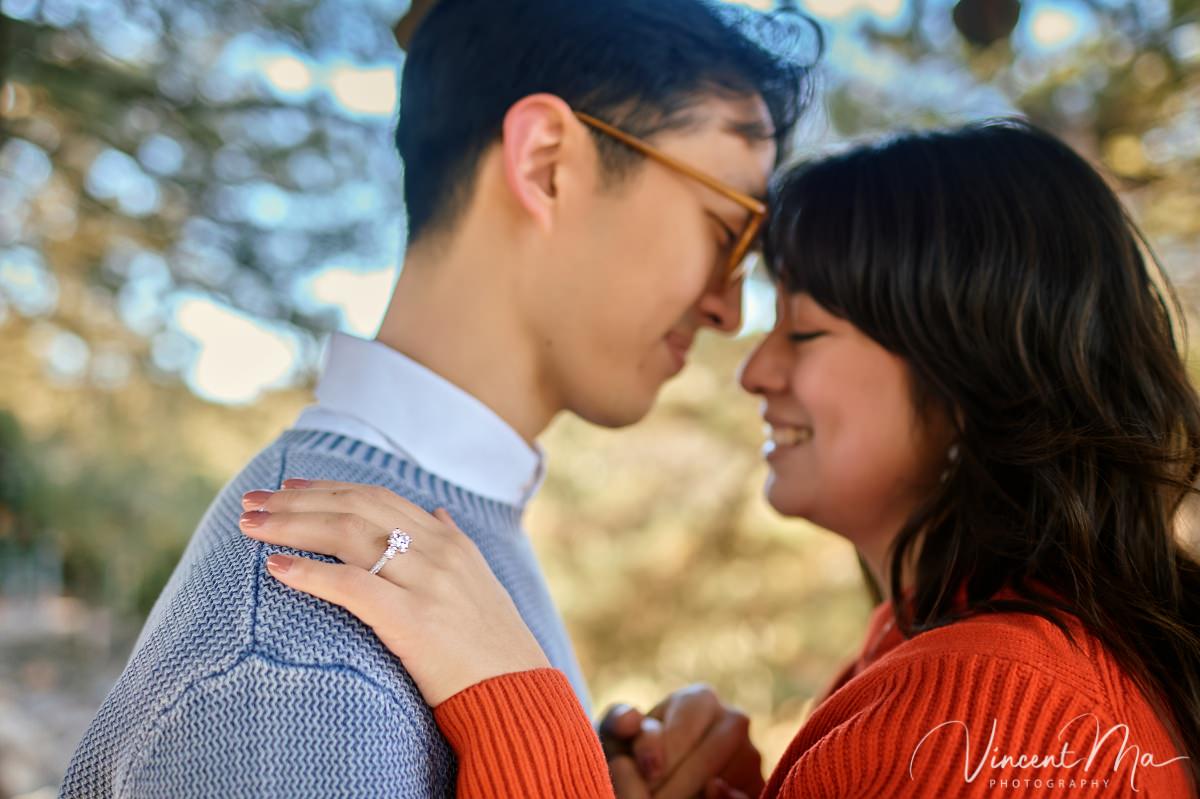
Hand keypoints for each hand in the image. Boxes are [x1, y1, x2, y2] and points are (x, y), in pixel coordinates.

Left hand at [238, 479, 549, 706]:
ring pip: (348, 533)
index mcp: (449, 541)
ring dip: (292, 525)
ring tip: (250, 527)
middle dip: (297, 500)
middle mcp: (437, 551)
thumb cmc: (492, 646)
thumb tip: (436, 512)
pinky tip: (276, 568)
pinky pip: (352, 585)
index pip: (378, 497)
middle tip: (252, 502)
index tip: (288, 487)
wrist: (517, 692)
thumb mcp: (478, 582)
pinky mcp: (413, 619)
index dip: (328, 488)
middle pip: (355, 506)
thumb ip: (453, 544)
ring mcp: (426, 582)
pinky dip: (311, 573)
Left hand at [597, 687, 763, 798]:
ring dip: (694, 795)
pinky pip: (747, 795)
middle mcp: (733, 721)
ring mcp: (750, 755)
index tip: (646, 775)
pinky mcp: (756, 785)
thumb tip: (631, 722)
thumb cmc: (635, 750)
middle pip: (709, 759)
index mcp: (700, 699)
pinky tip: (705, 797)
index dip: (662, 757)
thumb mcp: (618, 734)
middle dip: (676, 785)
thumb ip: (618, 722)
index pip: (683, 733)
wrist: (652, 775)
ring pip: (727, 778)